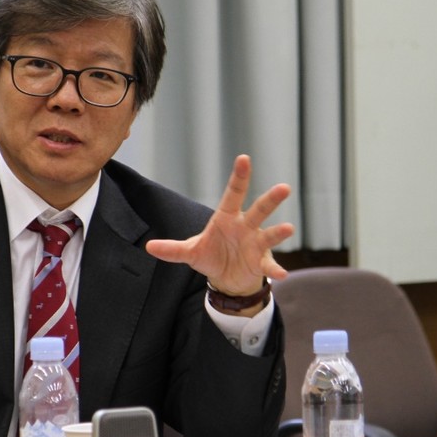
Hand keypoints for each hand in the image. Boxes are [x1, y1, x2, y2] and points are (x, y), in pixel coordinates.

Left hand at [145, 155, 293, 304]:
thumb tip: (148, 247)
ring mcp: (256, 244)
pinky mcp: (261, 263)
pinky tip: (280, 275)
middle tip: (284, 188)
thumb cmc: (211, 256)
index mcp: (227, 218)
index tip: (244, 158)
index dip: (239, 177)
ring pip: (269, 235)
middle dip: (270, 200)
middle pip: (259, 210)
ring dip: (279, 232)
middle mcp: (245, 227)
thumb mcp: (190, 252)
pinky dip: (275, 270)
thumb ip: (172, 249)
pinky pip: (269, 265)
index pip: (233, 194)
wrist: (227, 277)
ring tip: (288, 229)